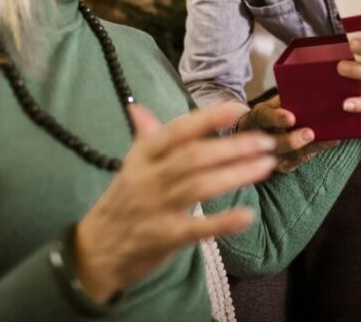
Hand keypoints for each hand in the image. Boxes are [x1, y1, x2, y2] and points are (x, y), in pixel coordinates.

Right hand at [75, 102, 276, 302]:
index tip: (239, 107)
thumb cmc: (121, 204)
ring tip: (266, 166)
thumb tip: (138, 108)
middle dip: (233, 147)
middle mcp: (149, 178)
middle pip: (194, 157)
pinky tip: (247, 215)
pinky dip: (223, 222)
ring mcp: (156, 208)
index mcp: (143, 156)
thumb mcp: (130, 167)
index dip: (208, 118)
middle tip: (266, 142)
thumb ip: (143, 138)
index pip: (177, 131)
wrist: (94, 251)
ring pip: (199, 186)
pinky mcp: (164, 238)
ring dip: (236, 175)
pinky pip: (196, 228)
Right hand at [236, 95, 340, 173]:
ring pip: (290, 156)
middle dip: (292, 140)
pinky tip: (329, 144)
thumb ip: (286, 98)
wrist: (257, 132)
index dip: (278, 118)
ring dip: (310, 148)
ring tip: (330, 139)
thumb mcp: (273, 102)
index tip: (291, 118)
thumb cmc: (272, 113)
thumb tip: (310, 86)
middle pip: (276, 143)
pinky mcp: (282, 166)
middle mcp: (262, 138)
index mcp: (259, 117)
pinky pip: (298, 163)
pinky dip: (313, 154)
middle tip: (309, 133)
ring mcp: (272, 154)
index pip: (266, 117)